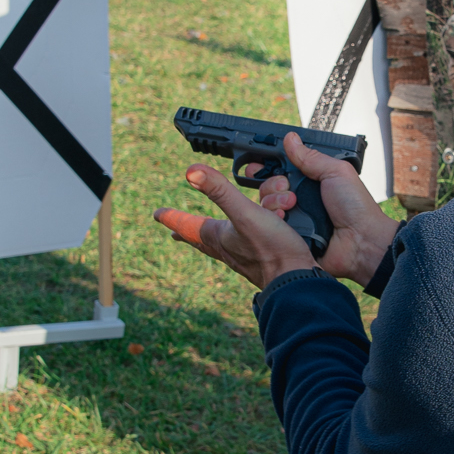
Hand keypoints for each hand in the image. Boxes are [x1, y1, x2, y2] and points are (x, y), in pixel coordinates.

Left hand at [155, 161, 316, 290]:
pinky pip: (246, 246)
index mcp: (218, 237)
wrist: (295, 281)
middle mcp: (227, 248)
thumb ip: (220, 191)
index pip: (187, 225)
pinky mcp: (261, 260)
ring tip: (206, 235)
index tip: (158, 214)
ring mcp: (243, 257)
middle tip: (176, 232)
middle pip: (201, 239)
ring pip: (222, 243)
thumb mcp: (245, 213)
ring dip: (214, 235)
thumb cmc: (271, 250)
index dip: (173, 217)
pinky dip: (244, 238)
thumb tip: (190, 172)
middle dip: (189, 232)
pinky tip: (248, 242)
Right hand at [248, 131, 398, 289]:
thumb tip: (290, 139)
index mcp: (311, 180)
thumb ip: (310, 157)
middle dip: (271, 183)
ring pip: (266, 204)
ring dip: (274, 201)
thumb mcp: (336, 172)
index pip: (282, 169)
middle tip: (285, 186)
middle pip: (268, 185)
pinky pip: (271, 226)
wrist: (361, 241)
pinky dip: (275, 220)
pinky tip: (284, 218)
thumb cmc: (356, 207)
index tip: (256, 165)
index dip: (267, 166)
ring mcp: (294, 217)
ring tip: (291, 204)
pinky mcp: (291, 235)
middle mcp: (300, 197)